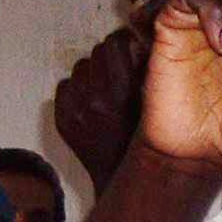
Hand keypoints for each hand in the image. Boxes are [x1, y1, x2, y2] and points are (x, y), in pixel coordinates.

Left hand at [55, 28, 148, 193]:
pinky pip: (65, 87)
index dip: (124, 40)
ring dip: (93, 72)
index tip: (130, 44)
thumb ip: (150, 71)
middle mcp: (94, 100)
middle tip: (121, 68)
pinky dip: (78, 90)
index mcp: (121, 93)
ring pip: (80, 68)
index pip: (114, 44)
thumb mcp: (159, 104)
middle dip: (110, 56)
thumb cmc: (149, 144)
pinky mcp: (62, 120)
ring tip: (107, 88)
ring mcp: (74, 110)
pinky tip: (93, 102)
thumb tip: (142, 43)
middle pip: (97, 53)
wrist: (127, 181)